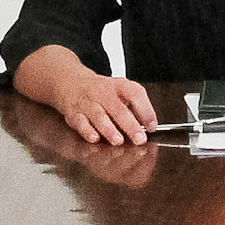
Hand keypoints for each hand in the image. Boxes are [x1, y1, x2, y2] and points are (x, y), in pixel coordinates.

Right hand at [12, 44, 157, 145]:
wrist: (71, 83)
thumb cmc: (102, 92)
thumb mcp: (120, 91)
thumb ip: (135, 108)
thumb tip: (150, 126)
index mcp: (119, 86)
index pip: (135, 93)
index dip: (146, 110)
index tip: (153, 126)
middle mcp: (103, 93)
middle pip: (118, 109)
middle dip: (130, 125)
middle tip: (140, 139)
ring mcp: (87, 103)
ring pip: (99, 116)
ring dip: (109, 129)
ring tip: (118, 141)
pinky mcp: (74, 113)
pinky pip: (80, 122)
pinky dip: (87, 131)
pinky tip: (95, 138)